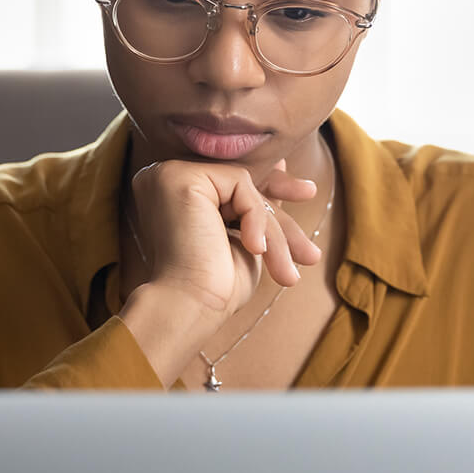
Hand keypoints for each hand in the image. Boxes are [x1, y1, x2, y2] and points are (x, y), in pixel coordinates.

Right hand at [128, 157, 322, 318]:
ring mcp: (168, 173)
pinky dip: (255, 217)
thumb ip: (254, 201)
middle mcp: (165, 176)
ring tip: (285, 271)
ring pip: (244, 185)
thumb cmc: (216, 284)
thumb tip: (281, 164)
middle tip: (308, 247)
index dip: (270, 194)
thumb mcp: (244, 235)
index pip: (231, 184)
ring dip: (271, 228)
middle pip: (239, 184)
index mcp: (173, 191)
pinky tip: (255, 249)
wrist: (191, 307)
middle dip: (278, 215)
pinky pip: (239, 182)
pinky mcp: (179, 176)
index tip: (306, 195)